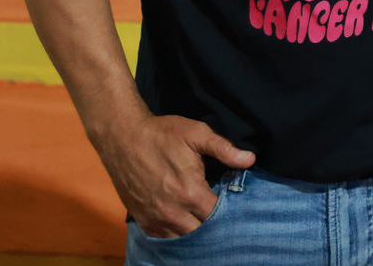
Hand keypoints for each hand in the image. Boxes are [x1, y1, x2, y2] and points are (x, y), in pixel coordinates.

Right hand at [96, 113, 254, 237]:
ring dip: (196, 230)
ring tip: (203, 216)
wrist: (123, 138)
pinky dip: (176, 234)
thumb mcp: (197, 133)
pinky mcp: (142, 219)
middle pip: (203, 231)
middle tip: (220, 209)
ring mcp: (155, 218)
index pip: (219, 214)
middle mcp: (173, 211)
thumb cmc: (162, 134)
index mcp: (190, 192)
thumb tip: (250, 160)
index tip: (234, 201)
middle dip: (214, 223)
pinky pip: (164, 238)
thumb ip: (224, 149)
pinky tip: (185, 221)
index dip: (229, 209)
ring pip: (184, 238)